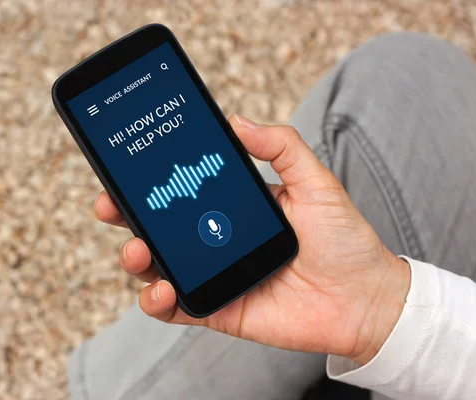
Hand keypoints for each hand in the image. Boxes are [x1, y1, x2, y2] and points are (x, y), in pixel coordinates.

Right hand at [94, 115, 409, 364]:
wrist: (366, 299)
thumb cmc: (344, 239)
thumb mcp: (315, 181)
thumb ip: (280, 146)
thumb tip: (237, 119)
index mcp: (232, 209)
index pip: (181, 192)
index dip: (150, 182)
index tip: (127, 168)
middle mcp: (216, 241)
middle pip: (159, 227)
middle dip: (126, 215)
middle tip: (110, 204)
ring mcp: (215, 275)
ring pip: (159, 267)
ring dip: (136, 257)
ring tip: (137, 249)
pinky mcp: (219, 309)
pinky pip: (177, 308)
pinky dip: (158, 301)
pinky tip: (161, 290)